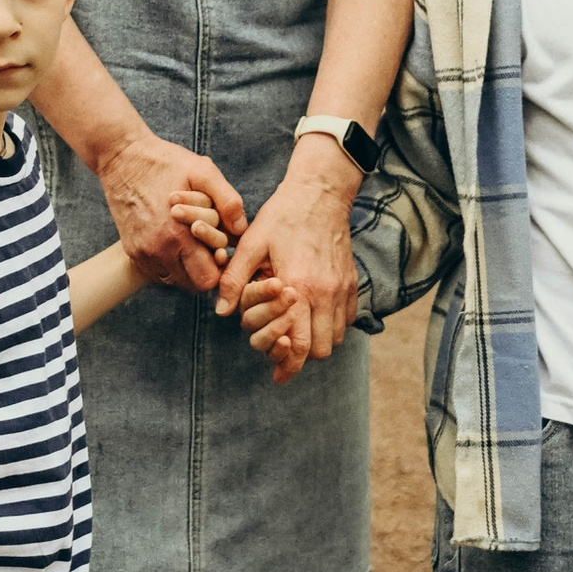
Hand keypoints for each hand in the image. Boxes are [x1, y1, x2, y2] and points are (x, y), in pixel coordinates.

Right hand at [99, 129, 247, 292]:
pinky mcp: (132, 251)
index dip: (220, 267)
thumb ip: (227, 201)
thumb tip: (241, 229)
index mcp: (177, 235)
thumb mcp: (203, 172)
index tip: (221, 249)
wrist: (122, 158)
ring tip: (191, 241)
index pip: (208, 279)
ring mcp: (142, 253)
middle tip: (210, 247)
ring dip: (188, 267)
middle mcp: (157, 251)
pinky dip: (170, 263)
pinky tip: (175, 241)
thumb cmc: (166, 163)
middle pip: (194, 284)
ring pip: (176, 280)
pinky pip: (158, 272)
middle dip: (207, 269)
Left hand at [215, 145, 358, 360]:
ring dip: (317, 341)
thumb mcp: (251, 243)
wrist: (320, 193)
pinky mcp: (351, 281)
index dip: (287, 367)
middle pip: (320, 349)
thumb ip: (235, 280)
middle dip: (301, 357)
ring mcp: (342, 288)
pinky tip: (314, 316)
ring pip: (337, 337)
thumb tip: (221, 312)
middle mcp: (325, 293)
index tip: (277, 378)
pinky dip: (332, 325)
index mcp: (299, 287)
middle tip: (283, 354)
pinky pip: (348, 318)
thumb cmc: (283, 216)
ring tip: (297, 335)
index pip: (299, 344)